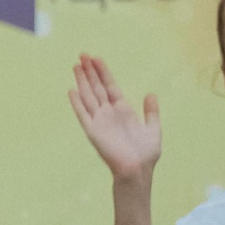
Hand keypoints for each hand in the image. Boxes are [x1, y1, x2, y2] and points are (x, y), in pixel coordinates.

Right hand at [68, 55, 161, 182]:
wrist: (138, 169)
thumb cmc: (146, 154)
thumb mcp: (153, 128)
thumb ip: (151, 111)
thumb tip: (150, 94)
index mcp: (122, 110)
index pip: (110, 86)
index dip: (103, 72)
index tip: (96, 58)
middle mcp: (108, 114)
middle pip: (96, 88)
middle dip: (89, 71)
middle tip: (81, 55)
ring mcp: (99, 122)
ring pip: (88, 97)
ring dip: (81, 82)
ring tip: (75, 66)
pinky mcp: (93, 132)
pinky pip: (83, 114)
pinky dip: (77, 103)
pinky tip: (71, 91)